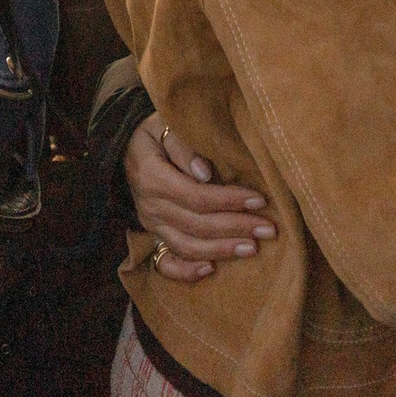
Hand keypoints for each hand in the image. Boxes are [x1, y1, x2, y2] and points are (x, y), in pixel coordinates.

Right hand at [123, 113, 274, 280]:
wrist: (126, 148)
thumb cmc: (154, 132)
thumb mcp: (163, 124)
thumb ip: (183, 146)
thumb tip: (205, 173)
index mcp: (152, 177)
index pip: (196, 196)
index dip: (229, 201)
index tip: (260, 200)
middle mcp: (151, 206)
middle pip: (197, 225)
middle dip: (235, 228)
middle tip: (269, 229)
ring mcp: (151, 224)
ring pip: (187, 247)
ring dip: (221, 251)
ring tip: (252, 248)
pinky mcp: (153, 235)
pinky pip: (166, 263)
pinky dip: (186, 272)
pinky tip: (211, 270)